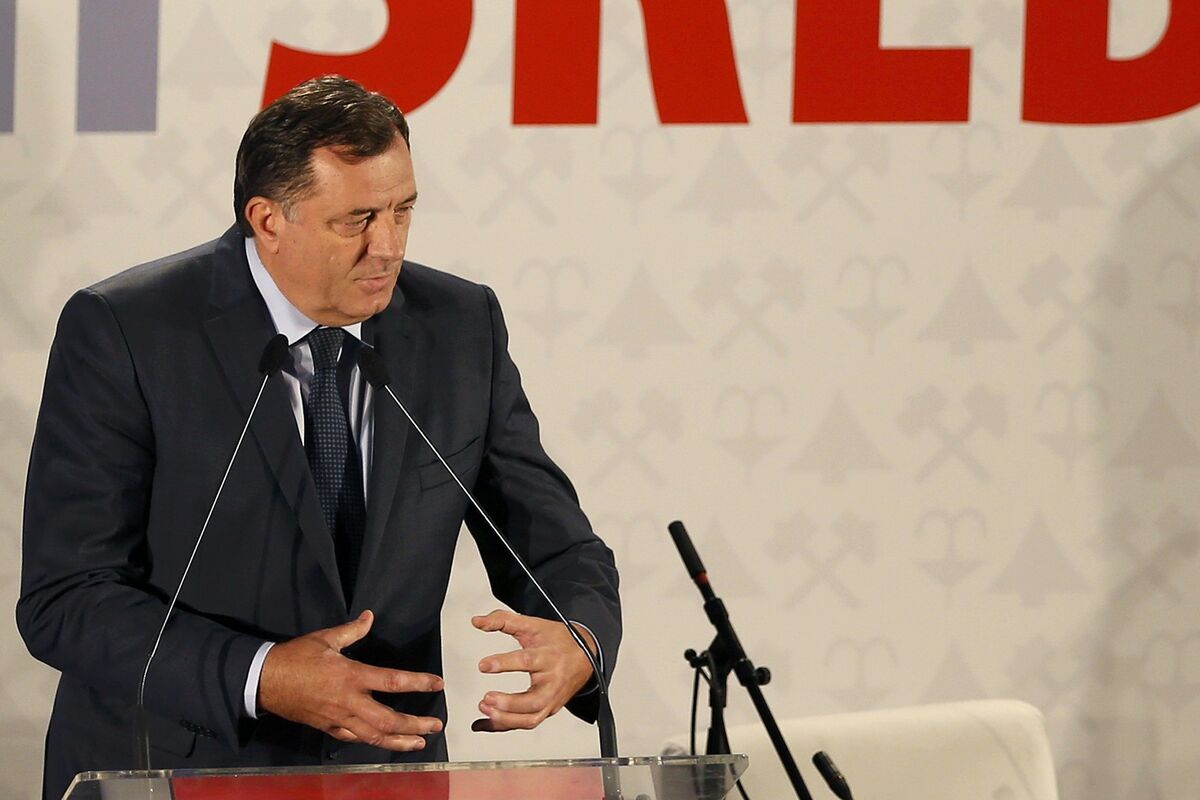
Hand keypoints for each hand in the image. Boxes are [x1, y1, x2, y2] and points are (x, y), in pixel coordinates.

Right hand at [258, 609, 443, 749]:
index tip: (437, 684)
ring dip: (399, 741)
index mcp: (351, 675)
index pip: (393, 681)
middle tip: (436, 725)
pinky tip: (384, 742)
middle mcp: (349, 701)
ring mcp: (338, 718)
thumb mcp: (325, 638)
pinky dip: (372, 741)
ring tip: (419, 743)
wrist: (264, 680)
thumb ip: (352, 630)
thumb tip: (369, 616)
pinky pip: (354, 738)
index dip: (418, 683)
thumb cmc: (295, 657)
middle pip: (389, 719)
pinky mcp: (327, 727)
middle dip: (415, 724)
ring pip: (374, 736)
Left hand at [470, 609, 595, 731]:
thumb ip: (502, 620)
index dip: (504, 663)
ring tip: (484, 709)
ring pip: (532, 718)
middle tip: (486, 698)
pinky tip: (483, 723)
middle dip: (509, 703)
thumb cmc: (557, 641)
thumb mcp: (532, 625)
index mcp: (548, 657)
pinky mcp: (548, 710)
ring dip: (506, 719)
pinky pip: (526, 723)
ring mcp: (552, 700)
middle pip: (534, 700)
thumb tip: (477, 622)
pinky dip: (504, 726)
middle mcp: (553, 682)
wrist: (585, 656)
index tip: (483, 665)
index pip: (527, 661)